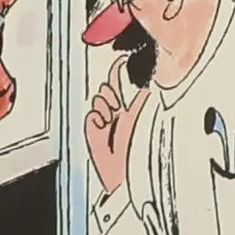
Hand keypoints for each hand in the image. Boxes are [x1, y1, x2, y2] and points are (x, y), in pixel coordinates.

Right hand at [85, 71, 145, 192]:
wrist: (126, 171)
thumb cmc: (141, 146)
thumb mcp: (145, 112)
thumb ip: (142, 92)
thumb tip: (142, 74)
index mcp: (135, 104)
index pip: (126, 81)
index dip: (121, 73)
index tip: (121, 63)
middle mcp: (121, 110)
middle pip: (108, 87)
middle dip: (111, 92)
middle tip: (118, 104)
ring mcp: (107, 119)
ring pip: (98, 99)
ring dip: (104, 106)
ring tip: (111, 118)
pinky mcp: (94, 130)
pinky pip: (90, 115)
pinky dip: (95, 119)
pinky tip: (102, 125)